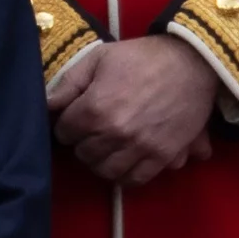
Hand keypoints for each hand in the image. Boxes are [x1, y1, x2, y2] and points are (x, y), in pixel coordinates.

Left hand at [48, 35, 221, 186]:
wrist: (191, 63)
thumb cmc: (140, 57)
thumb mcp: (97, 59)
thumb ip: (69, 84)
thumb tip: (47, 105)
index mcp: (95, 108)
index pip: (64, 133)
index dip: (66, 126)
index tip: (74, 120)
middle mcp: (115, 133)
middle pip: (83, 154)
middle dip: (82, 143)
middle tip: (90, 133)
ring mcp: (140, 147)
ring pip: (106, 171)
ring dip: (101, 161)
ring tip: (105, 148)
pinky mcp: (163, 156)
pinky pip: (137, 180)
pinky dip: (126, 176)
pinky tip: (124, 162)